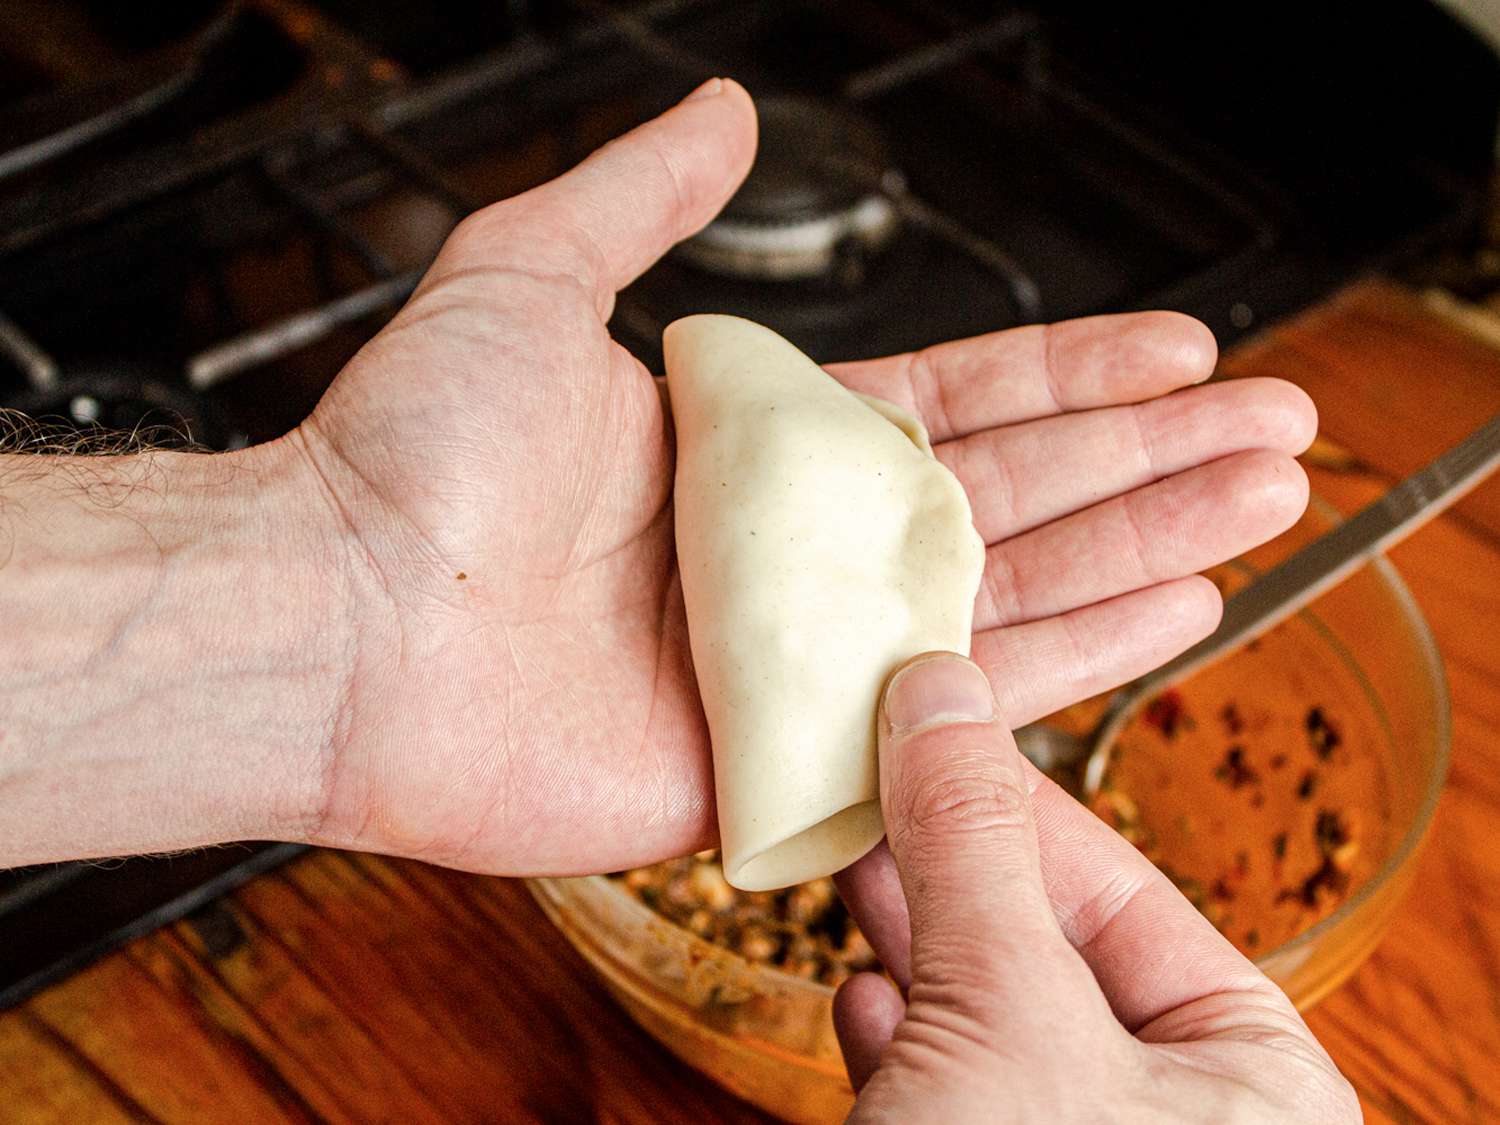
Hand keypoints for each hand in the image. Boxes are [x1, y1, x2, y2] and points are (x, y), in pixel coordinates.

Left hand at [285, 78, 1314, 873]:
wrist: (341, 616)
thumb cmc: (414, 455)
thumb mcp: (531, 270)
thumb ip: (641, 193)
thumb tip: (728, 110)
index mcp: (756, 451)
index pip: (956, 406)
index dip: (1072, 376)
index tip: (1180, 348)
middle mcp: (794, 554)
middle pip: (1015, 496)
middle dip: (1151, 456)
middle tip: (1277, 424)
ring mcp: (803, 658)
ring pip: (1013, 593)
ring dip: (1148, 544)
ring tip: (1265, 499)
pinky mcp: (791, 756)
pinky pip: (957, 711)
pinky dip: (1072, 662)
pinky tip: (1175, 613)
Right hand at [833, 653, 1357, 1122]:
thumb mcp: (1007, 1012)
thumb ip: (973, 846)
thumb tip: (942, 693)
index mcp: (1253, 1081)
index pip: (1130, 895)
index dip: (1019, 805)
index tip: (936, 732)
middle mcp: (1180, 1116)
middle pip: (1050, 947)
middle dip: (951, 868)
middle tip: (880, 784)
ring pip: (990, 1015)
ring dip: (913, 942)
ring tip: (854, 859)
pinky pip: (948, 1088)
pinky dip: (902, 1036)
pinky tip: (862, 997)